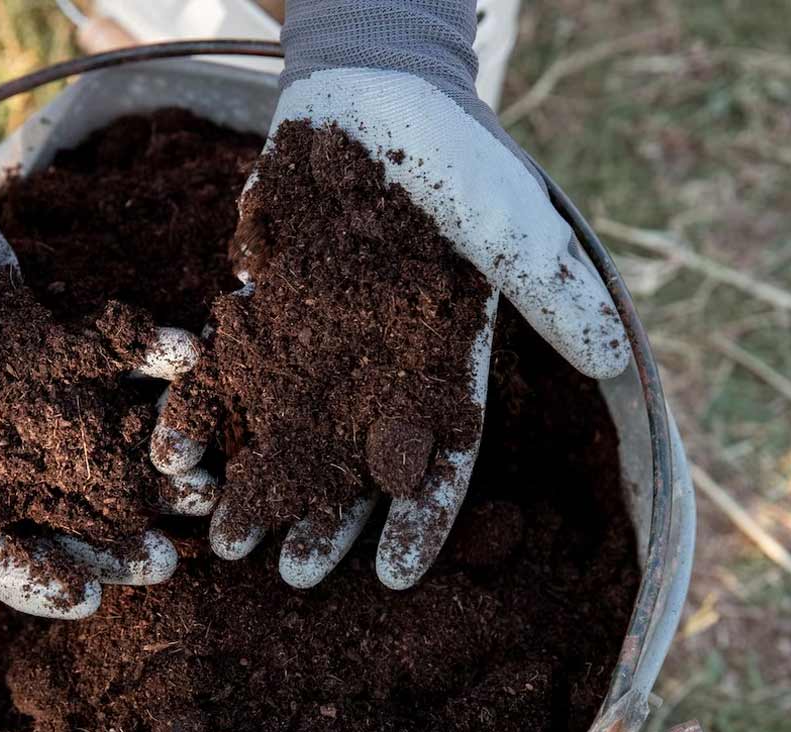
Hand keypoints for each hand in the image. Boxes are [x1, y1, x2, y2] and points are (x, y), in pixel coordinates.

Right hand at [0, 158, 212, 616]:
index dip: (23, 576)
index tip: (85, 600)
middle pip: (46, 511)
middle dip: (106, 540)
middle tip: (168, 562)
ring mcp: (18, 401)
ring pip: (91, 451)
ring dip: (146, 471)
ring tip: (204, 491)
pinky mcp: (55, 351)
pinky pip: (112, 369)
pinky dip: (150, 367)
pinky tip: (193, 368)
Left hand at [153, 56, 628, 590]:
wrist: (373, 96)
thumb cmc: (454, 160)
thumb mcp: (511, 221)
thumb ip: (552, 291)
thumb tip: (614, 357)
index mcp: (440, 369)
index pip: (436, 461)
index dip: (418, 520)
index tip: (393, 577)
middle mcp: (376, 373)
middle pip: (350, 466)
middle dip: (323, 522)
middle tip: (288, 576)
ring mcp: (315, 347)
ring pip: (284, 434)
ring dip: (258, 486)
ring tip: (225, 538)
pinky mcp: (261, 313)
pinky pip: (228, 373)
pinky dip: (204, 409)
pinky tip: (176, 454)